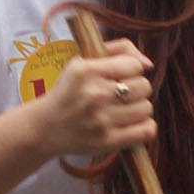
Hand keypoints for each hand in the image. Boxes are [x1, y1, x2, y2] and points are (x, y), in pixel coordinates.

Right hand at [31, 40, 156, 160]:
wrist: (44, 128)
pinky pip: (146, 130)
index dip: (132, 70)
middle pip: (144, 87)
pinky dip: (144, 127)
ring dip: (139, 108)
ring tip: (124, 110)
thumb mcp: (82, 63)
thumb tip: (149, 64)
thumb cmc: (69, 92)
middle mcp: (95, 94)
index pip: (135, 66)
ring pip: (146, 108)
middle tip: (122, 95)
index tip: (121, 76)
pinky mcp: (108, 141)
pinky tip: (131, 124)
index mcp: (87, 71)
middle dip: (136, 89)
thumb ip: (118, 51)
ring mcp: (101, 120)